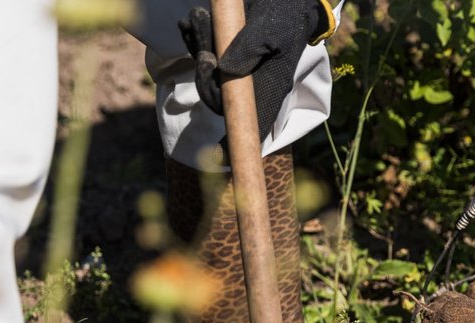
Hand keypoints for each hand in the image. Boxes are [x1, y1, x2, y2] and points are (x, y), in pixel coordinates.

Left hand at [178, 0, 335, 138]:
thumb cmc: (284, 16)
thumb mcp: (270, 30)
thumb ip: (249, 48)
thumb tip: (226, 70)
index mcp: (269, 88)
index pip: (251, 122)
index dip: (235, 140)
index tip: (217, 155)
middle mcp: (250, 84)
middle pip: (219, 97)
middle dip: (205, 74)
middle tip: (205, 51)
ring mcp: (236, 70)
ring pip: (208, 73)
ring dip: (197, 48)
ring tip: (197, 18)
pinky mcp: (224, 52)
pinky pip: (202, 54)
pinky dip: (193, 39)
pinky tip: (190, 22)